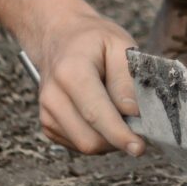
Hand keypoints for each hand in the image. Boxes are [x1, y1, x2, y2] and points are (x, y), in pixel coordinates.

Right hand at [28, 16, 144, 156]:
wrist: (58, 37)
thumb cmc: (92, 40)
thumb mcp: (119, 45)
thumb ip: (127, 79)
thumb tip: (135, 113)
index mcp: (71, 72)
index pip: (96, 114)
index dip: (120, 135)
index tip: (139, 148)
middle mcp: (53, 96)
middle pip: (90, 139)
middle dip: (119, 138)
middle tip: (138, 122)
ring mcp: (47, 113)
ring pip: (86, 146)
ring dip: (110, 139)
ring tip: (119, 113)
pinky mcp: (48, 125)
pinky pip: (79, 144)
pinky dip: (98, 137)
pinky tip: (103, 115)